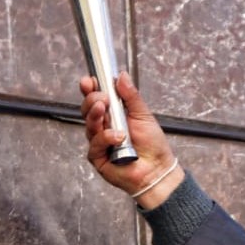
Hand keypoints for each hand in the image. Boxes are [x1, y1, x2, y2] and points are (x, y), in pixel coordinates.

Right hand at [79, 72, 183, 207]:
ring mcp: (99, 142)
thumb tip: (121, 76)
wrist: (157, 169)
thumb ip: (131, 96)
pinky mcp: (97, 157)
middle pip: (87, 109)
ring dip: (96, 116)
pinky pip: (95, 143)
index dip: (90, 89)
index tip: (89, 80)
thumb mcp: (143, 114)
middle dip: (92, 100)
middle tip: (102, 98)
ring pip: (89, 125)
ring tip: (104, 110)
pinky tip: (118, 137)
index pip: (96, 98)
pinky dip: (106, 137)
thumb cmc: (152, 145)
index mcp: (113, 115)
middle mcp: (103, 127)